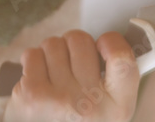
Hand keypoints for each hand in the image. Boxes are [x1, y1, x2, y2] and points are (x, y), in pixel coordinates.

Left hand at [2, 30, 138, 121]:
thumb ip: (118, 79)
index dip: (111, 42)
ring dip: (51, 54)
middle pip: (81, 41)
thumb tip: (109, 41)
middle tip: (71, 64)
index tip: (102, 45)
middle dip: (73, 45)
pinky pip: (31, 54)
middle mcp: (91, 104)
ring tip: (53, 75)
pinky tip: (36, 80)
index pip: (122, 59)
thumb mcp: (112, 110)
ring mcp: (60, 100)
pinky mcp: (32, 97)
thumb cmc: (79, 120)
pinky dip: (32, 62)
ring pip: (53, 44)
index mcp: (118, 107)